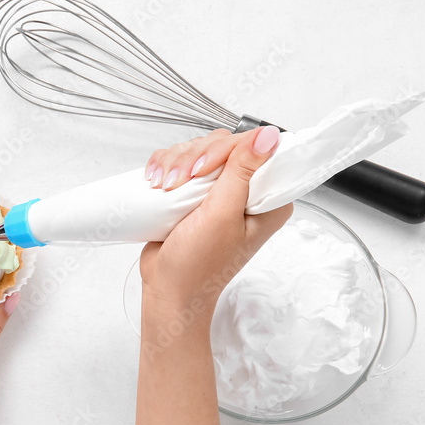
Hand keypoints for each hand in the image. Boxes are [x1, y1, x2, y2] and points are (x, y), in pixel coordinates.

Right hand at [140, 126, 291, 315]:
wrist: (169, 288)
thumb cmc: (198, 264)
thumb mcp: (222, 216)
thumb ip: (243, 172)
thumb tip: (268, 135)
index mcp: (267, 199)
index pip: (254, 149)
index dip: (224, 151)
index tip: (200, 171)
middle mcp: (246, 192)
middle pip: (221, 145)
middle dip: (192, 159)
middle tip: (176, 183)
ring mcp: (219, 192)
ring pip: (197, 151)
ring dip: (174, 164)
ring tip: (162, 188)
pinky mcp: (195, 194)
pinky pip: (180, 163)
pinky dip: (165, 167)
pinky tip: (156, 183)